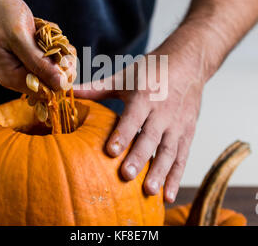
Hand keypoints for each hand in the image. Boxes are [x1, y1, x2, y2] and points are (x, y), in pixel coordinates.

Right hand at [0, 0, 64, 96]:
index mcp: (11, 78)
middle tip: (53, 39)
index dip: (62, 76)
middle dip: (59, 59)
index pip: (47, 91)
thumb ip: (38, 62)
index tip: (64, 54)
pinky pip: (48, 55)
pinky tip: (41, 29)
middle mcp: (16, 77)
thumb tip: (60, 84)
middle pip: (52, 80)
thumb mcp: (19, 36)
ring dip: (56, 48)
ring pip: (53, 66)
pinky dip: (51, 42)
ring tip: (43, 30)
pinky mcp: (26, 56)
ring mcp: (21, 67)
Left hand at [74, 44, 205, 202]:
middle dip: (140, 157)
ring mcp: (178, 124)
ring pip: (169, 150)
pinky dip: (176, 176)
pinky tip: (167, 196)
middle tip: (127, 176)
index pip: (133, 117)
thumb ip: (98, 88)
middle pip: (151, 137)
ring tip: (150, 191)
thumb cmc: (152, 70)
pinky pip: (182, 157)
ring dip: (161, 172)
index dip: (123, 134)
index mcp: (144, 96)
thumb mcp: (125, 76)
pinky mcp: (188, 133)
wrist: (188, 63)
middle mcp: (163, 111)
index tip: (111, 151)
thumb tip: (69, 91)